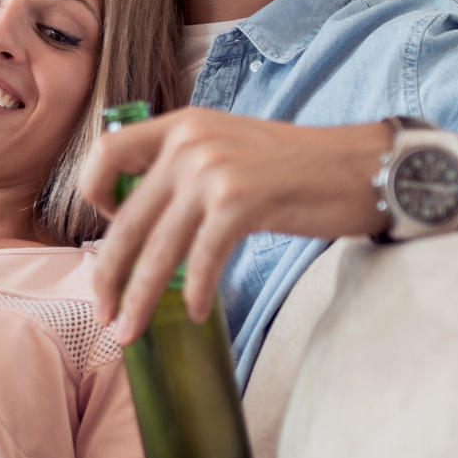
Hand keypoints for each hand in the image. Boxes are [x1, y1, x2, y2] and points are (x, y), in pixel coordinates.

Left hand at [79, 109, 389, 340]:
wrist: (363, 167)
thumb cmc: (298, 168)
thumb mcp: (229, 148)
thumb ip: (185, 170)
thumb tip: (145, 221)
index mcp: (182, 125)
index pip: (106, 150)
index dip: (94, 193)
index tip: (108, 227)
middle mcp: (190, 142)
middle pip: (126, 218)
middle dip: (107, 273)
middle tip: (102, 311)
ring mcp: (213, 170)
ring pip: (156, 248)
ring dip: (138, 297)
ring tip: (130, 331)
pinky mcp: (239, 202)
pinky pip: (200, 260)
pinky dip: (193, 293)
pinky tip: (193, 312)